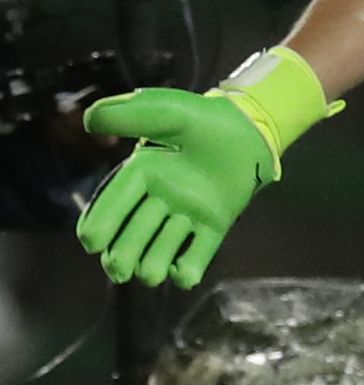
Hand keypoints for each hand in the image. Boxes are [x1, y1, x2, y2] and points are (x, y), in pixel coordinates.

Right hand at [76, 88, 275, 286]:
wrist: (252, 131)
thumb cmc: (207, 121)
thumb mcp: (168, 112)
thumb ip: (132, 115)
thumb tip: (90, 122)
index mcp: (141, 175)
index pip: (112, 206)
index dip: (99, 225)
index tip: (92, 243)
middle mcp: (158, 200)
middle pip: (131, 238)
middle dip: (122, 256)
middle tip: (120, 269)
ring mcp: (186, 216)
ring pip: (159, 253)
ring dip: (154, 264)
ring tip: (156, 268)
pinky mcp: (213, 227)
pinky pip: (196, 258)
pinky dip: (188, 271)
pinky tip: (185, 273)